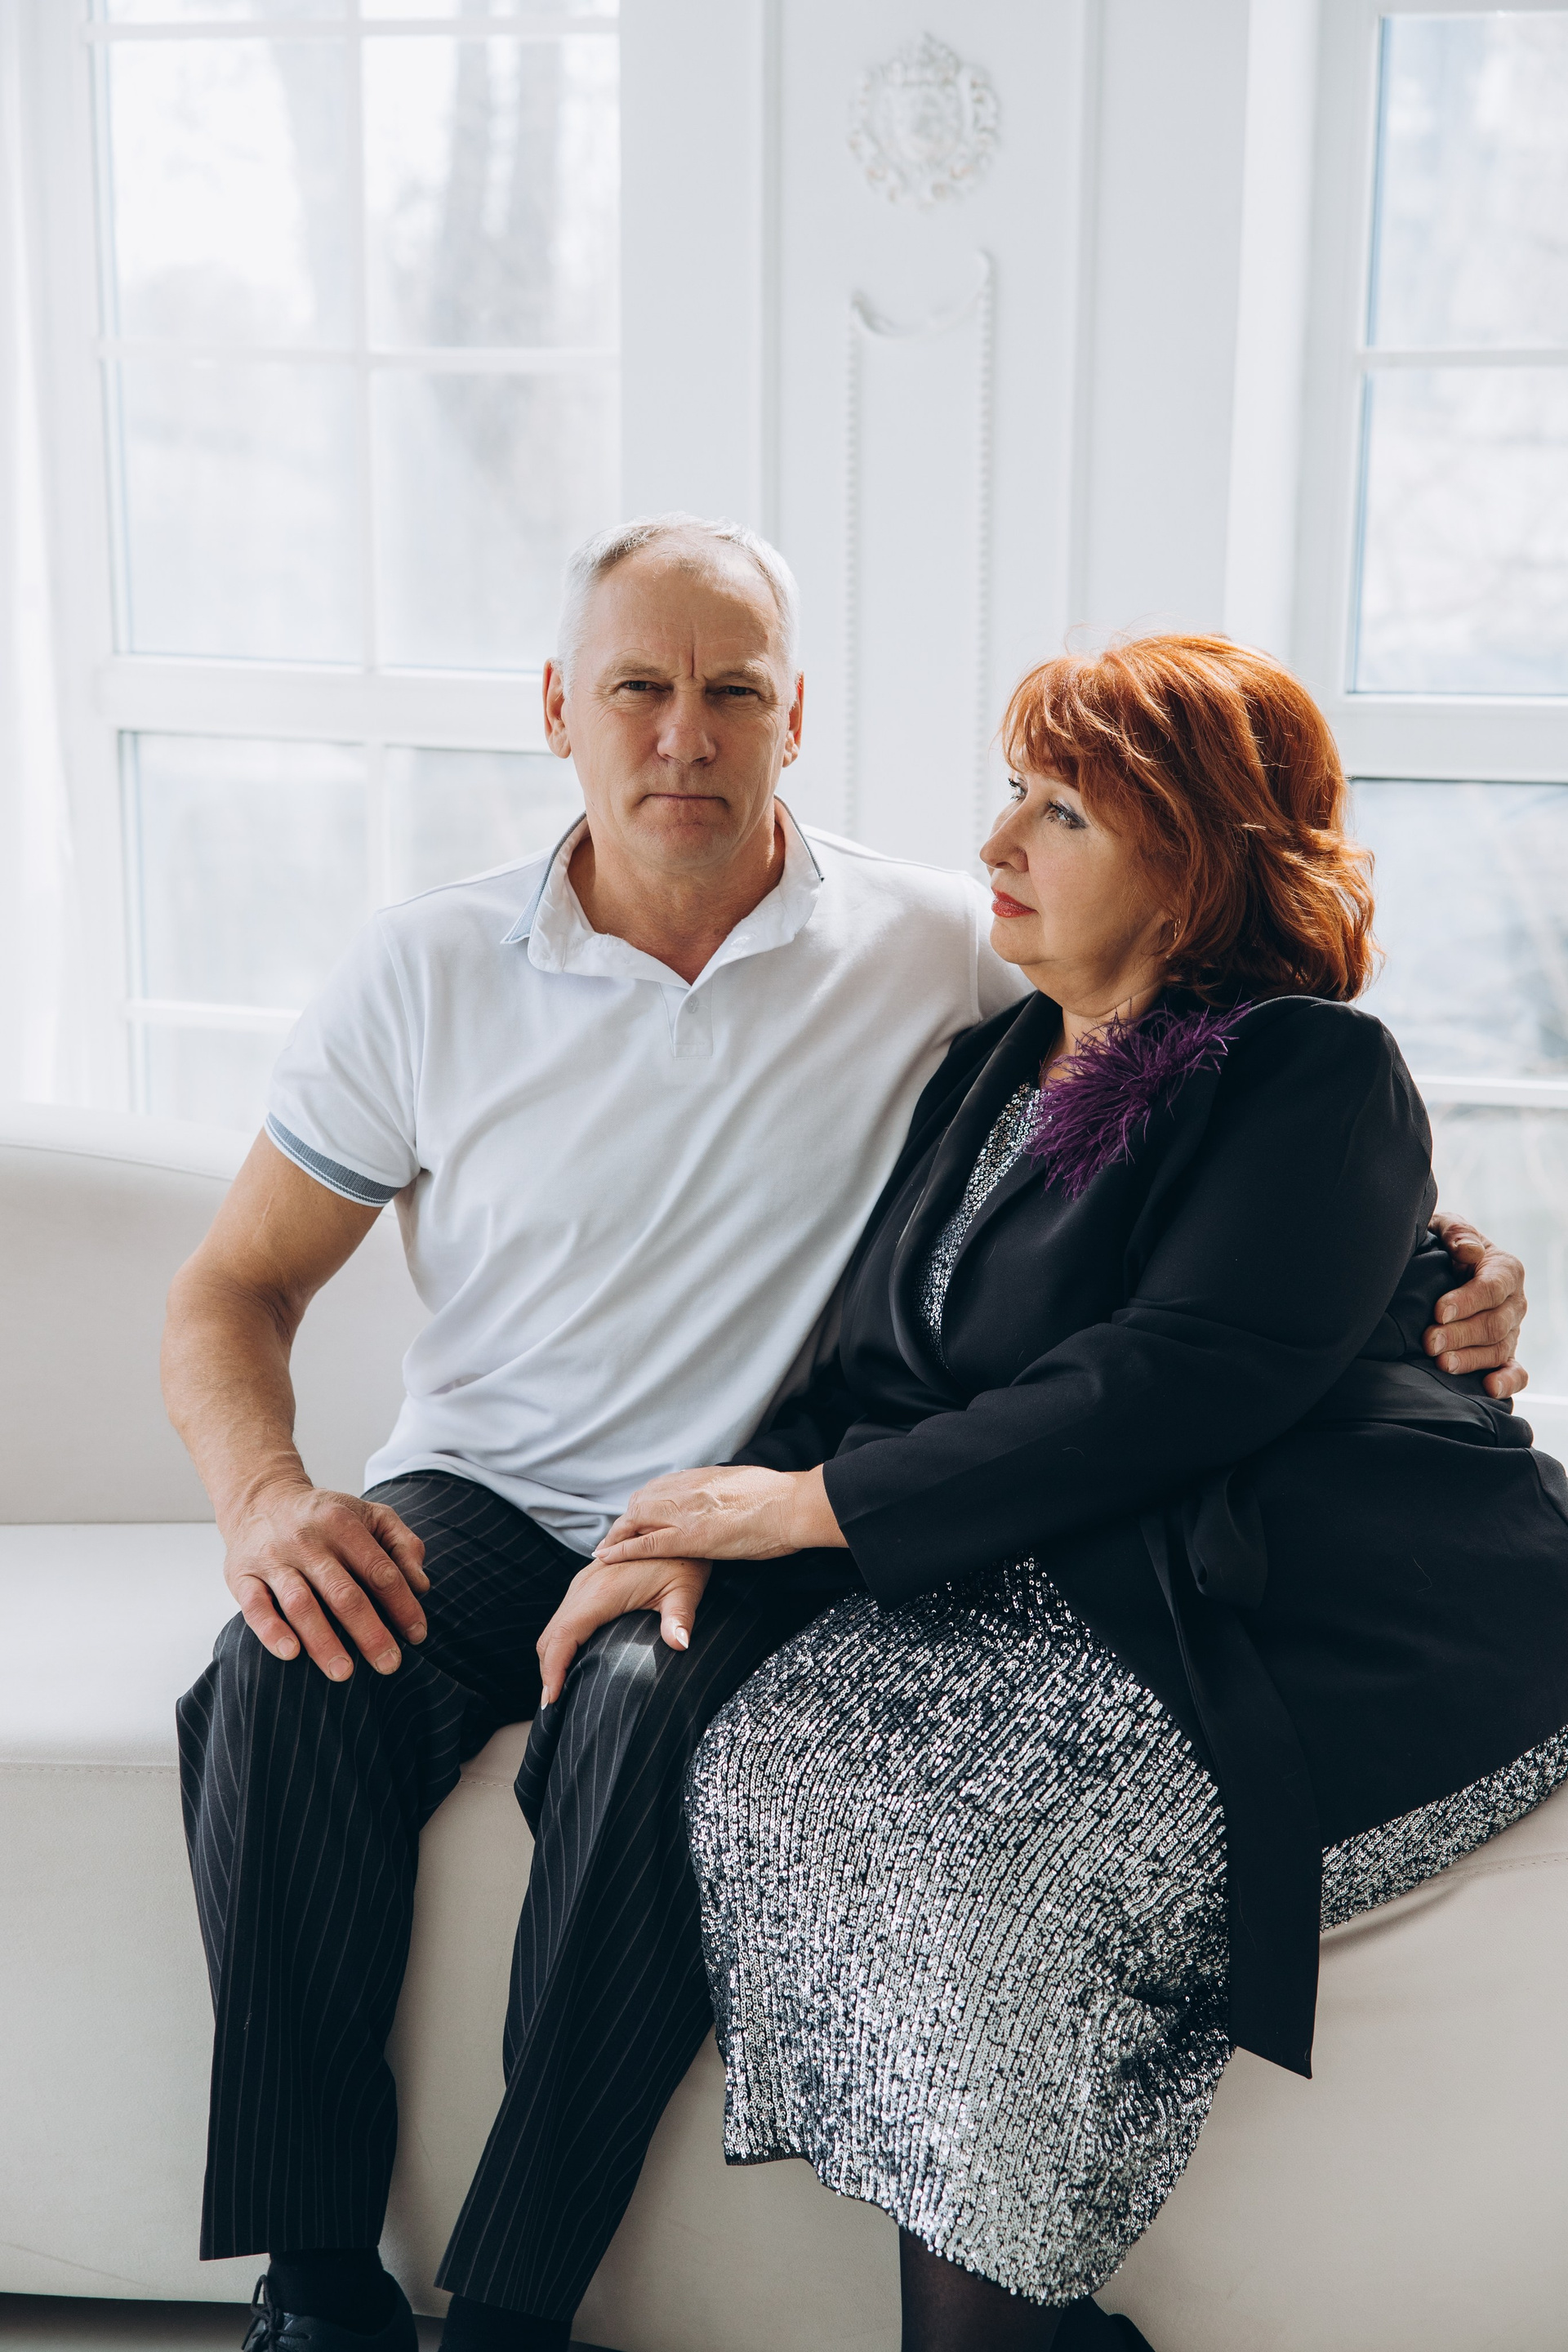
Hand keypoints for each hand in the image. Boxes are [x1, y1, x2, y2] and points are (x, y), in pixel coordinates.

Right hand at [223, 1478, 429, 1679]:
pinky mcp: (241, 1575)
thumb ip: (402, 1543)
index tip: (417, 1635)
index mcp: (343, 1523)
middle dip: (369, 1632)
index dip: (402, 1605)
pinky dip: (272, 1631)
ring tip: (344, 1673)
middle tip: (389, 1664)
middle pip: (343, 1593)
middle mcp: (307, 1540)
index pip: (380, 1570)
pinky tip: (291, 1653)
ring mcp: (272, 1558)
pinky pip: (255, 1607)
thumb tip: (420, 1584)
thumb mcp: (370, 1515)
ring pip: (300, 1603)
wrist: (261, 1498)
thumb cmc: (327, 1517)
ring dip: (323, 1641)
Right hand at [536, 1556, 711, 1705]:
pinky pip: (564, 1617)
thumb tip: (680, 1644)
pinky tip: (570, 1662)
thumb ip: (680, 1618)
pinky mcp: (588, 1583)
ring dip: (551, 1658)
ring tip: (557, 1691)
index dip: (553, 1670)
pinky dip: (560, 1643)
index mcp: (602, 1591)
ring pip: (554, 1626)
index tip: (552, 1699)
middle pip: (551, 1634)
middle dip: (547, 1671)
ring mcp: (583, 1582)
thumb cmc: (684, 1561)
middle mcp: (585, 1585)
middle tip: (553, 1707)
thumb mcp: (686, 1589)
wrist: (677, 1529)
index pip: (564, 1635)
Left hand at [594, 1463, 843, 1567]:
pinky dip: (623, 1550)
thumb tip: (721, 1498)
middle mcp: (687, 1489)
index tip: (635, 1516)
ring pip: (637, 1518)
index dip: (642, 1504)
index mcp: (701, 1477)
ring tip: (608, 1548)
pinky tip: (607, 1556)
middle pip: (641, 1501)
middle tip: (616, 1536)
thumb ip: (722, 1491)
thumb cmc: (779, 1498)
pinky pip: (647, 1543)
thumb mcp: (742, 1485)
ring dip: (620, 1533)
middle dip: (625, 1520)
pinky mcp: (690, 1536)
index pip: (659, 1487)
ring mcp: (686, 1512)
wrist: (792, 1505)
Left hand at [1426, 1212, 1527, 1397]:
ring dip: (1471, 1359)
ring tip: (1442, 1363)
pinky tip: (1489, 1389)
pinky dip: (1507, 1382)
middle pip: (1494, 1323)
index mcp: (1506, 1269)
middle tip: (1429, 1342)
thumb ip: (1457, 1233)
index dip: (1466, 1301)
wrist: (1445, 1267)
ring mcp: (1512, 1330)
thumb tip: (1468, 1251)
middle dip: (1460, 1334)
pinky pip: (1516, 1372)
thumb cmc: (1446, 1246)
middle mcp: (1515, 1302)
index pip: (1492, 1288)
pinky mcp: (1505, 1353)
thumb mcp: (1447, 1228)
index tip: (1438, 1311)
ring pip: (1499, 1349)